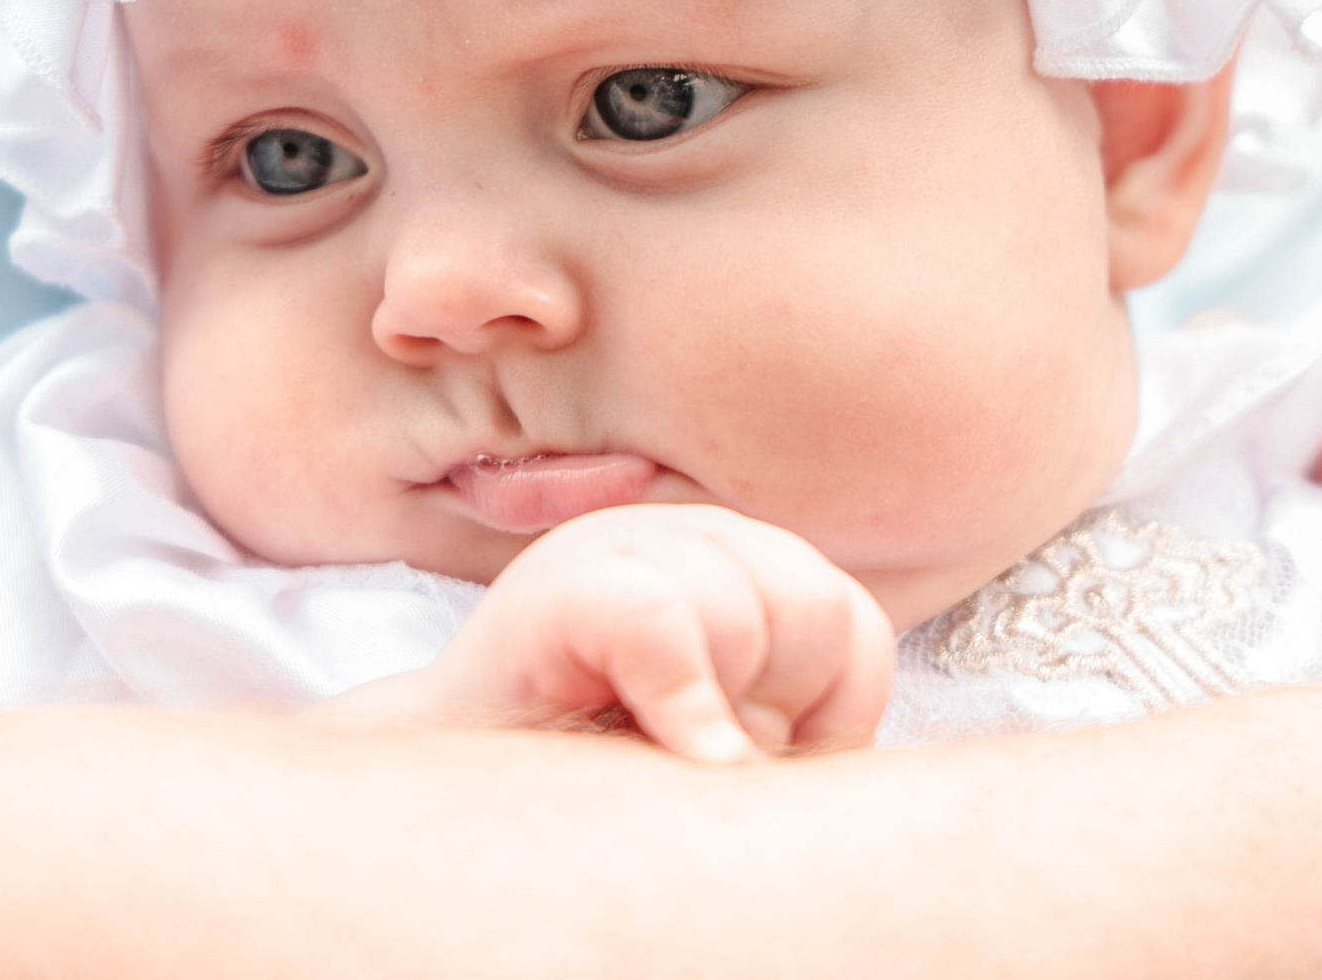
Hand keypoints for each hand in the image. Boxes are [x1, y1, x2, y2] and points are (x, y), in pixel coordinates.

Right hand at [334, 504, 893, 762]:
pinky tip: (654, 746)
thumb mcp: (725, 735)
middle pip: (813, 606)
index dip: (826, 711)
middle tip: (698, 747)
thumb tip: (865, 765)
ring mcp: (618, 543)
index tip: (756, 759)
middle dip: (775, 706)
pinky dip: (677, 700)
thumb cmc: (601, 771)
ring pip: (747, 611)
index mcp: (736, 556)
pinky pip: (664, 619)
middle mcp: (683, 529)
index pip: (848, 618)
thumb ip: (795, 714)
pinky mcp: (560, 583)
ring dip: (716, 711)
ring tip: (652, 738)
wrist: (456, 792)